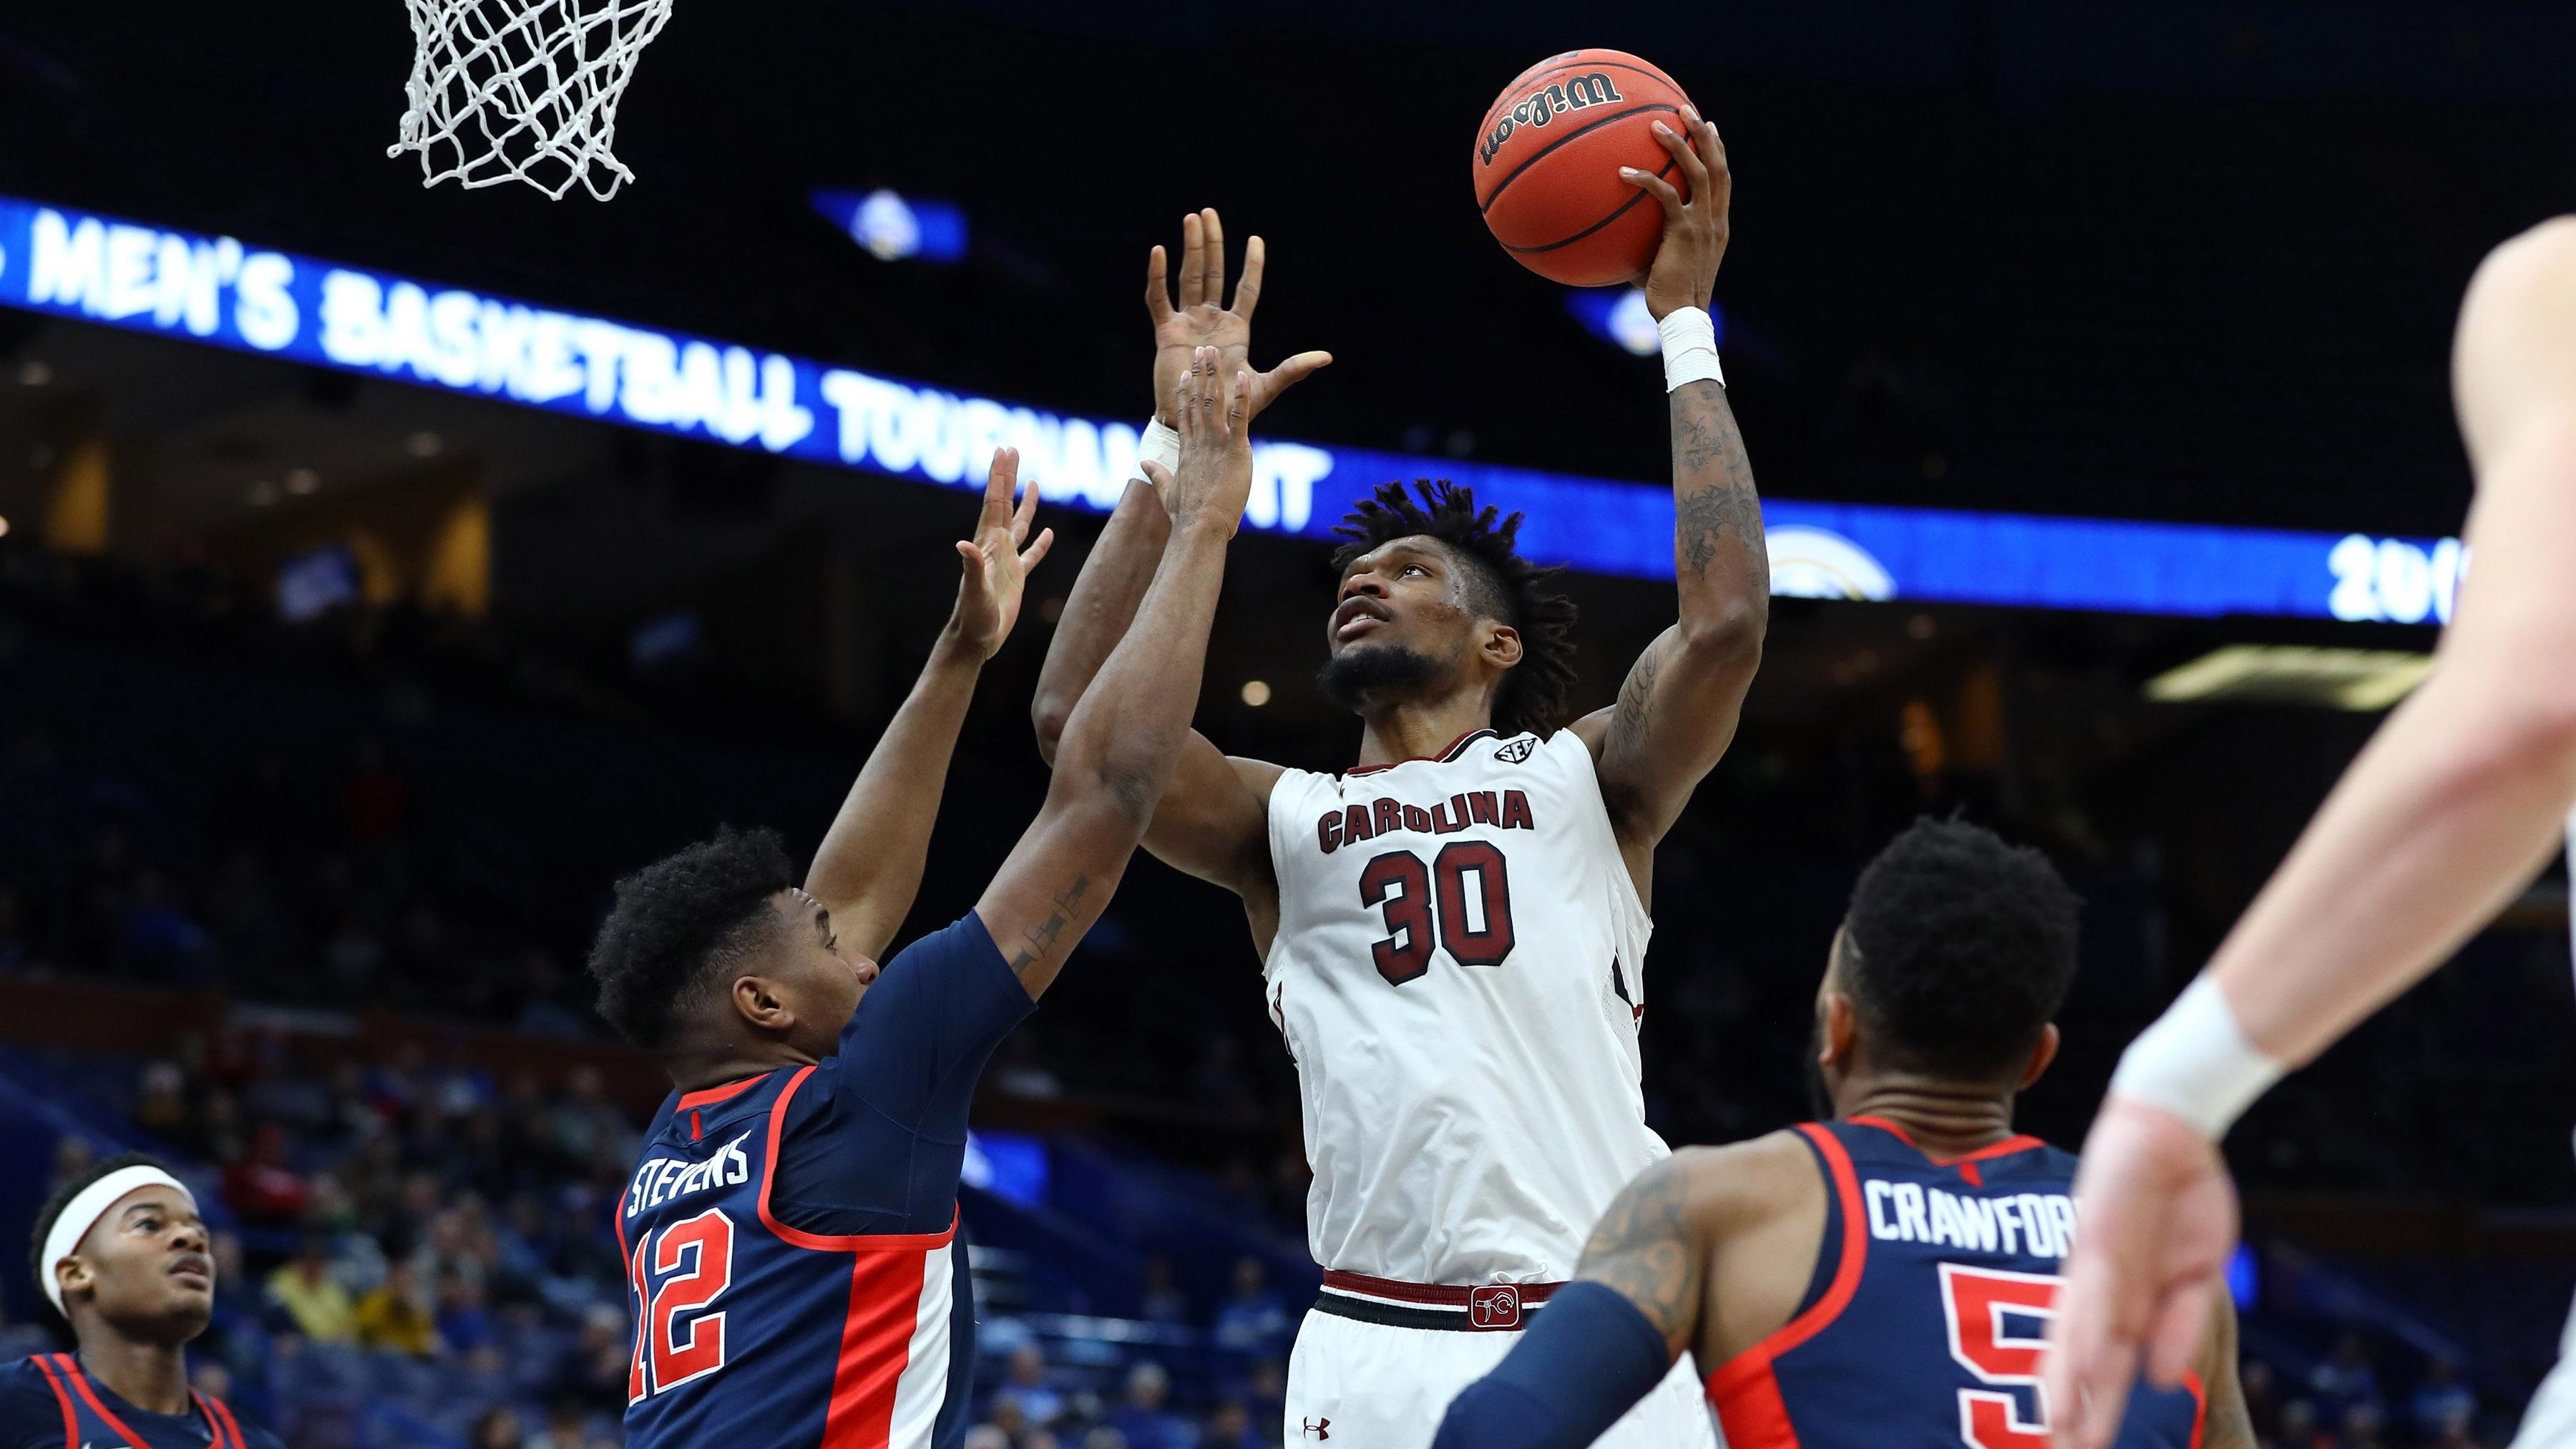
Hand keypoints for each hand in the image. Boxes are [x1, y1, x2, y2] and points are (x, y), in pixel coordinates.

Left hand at [952, 447, 1055, 658]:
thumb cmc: (973, 618)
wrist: (975, 640)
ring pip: (1020, 525)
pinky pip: (1032, 555)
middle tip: (1012, 450)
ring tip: (1033, 481)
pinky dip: (1041, 543)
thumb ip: (972, 567)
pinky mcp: (1016, 578)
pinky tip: (1048, 533)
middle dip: (1008, 477)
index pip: (995, 503)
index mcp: (988, 544)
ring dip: (1026, 503)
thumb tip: (964, 544)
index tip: (1003, 451)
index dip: (999, 476)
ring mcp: (1007, 562)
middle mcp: (997, 547)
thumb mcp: (973, 592)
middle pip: (1004, 504)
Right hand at [1140, 346, 1252, 534]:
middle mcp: (1199, 441)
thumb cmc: (1186, 516)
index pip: (1184, 415)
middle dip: (1201, 373)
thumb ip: (1157, 475)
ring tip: (1216, 352)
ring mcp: (1215, 443)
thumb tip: (1143, 465)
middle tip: (1204, 350)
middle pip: (1198, 400)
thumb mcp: (1167, 492)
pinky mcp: (1234, 449)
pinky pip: (1239, 417)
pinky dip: (1242, 396)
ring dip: (1215, 375)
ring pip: (1214, 401)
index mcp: (1187, 451)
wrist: (1199, 528)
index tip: (1186, 374)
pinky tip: (1244, 376)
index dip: (1185, 393)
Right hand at [1147, 207, 1331, 427]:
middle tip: (1208, 212)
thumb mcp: (1266, 385)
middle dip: (1211, 243)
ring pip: (1189, 277)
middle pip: (1212, 272)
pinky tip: (1159, 251)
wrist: (1196, 425)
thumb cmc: (1230, 409)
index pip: (1246, 288)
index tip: (1256, 239)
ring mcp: (1187, 324)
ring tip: (1191, 218)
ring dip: (1190, 248)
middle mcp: (1211, 320)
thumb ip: (1293, 369)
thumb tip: (1327, 358)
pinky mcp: (1166, 333)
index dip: (1251, 265)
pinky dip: (1158, 276)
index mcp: (1236, 329)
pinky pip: (1159, 299)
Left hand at [1622, 107, 1730, 319]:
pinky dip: (1644, 179)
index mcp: (1718, 225)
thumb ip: (1653, 243)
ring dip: (1677, 144)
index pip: (1723, 179)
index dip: (1717, 150)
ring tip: (1656, 123)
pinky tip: (1623, 171)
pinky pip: (1664, 195)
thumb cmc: (1670, 298)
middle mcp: (1715, 219)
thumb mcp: (1667, 264)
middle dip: (1702, 133)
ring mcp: (1703, 224)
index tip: (1708, 126)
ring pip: (1697, 172)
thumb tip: (1619, 236)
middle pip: (1716, 165)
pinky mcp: (1684, 232)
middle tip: (1685, 108)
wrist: (1684, 317)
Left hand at [2042, 1096, 2239, 1448]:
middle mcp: (2099, 1287)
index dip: (2087, 1402)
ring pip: (2075, 1335)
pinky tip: (2081, 1369)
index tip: (2079, 1445)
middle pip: (2078, 1358)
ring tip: (2057, 1429)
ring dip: (2066, 1384)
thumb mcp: (2197, 1273)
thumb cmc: (2181, 1196)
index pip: (2098, 1360)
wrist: (2170, 1126)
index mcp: (2122, 1295)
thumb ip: (2178, 1325)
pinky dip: (2087, 1333)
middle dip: (2069, 1408)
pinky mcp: (2097, 1238)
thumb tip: (2160, 1380)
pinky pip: (2092, 1294)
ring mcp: (2094, 1264)